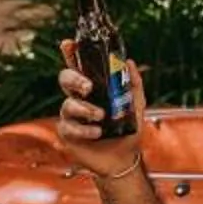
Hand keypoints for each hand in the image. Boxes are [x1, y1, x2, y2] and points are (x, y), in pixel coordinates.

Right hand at [53, 36, 148, 180]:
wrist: (124, 159)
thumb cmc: (128, 132)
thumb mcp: (136, 105)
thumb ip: (134, 84)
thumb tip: (130, 62)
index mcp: (93, 88)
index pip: (79, 66)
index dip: (71, 54)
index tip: (68, 44)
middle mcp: (79, 99)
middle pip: (65, 79)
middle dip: (74, 80)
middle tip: (88, 87)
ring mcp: (72, 116)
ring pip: (67, 104)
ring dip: (84, 109)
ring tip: (100, 117)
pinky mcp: (68, 133)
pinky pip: (68, 126)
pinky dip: (84, 129)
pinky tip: (96, 133)